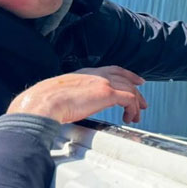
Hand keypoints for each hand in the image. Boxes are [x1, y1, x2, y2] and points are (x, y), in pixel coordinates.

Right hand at [7, 66, 147, 124]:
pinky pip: (129, 99)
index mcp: (86, 73)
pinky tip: (129, 117)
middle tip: (143, 103)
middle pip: (125, 79)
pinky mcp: (107, 93)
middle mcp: (97, 75)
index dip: (127, 75)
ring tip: (136, 116)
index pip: (113, 70)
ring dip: (136, 104)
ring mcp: (103, 82)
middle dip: (136, 90)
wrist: (44, 102)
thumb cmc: (47, 102)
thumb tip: (76, 106)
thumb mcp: (65, 93)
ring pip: (130, 89)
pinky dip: (132, 108)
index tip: (136, 81)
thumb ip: (76, 95)